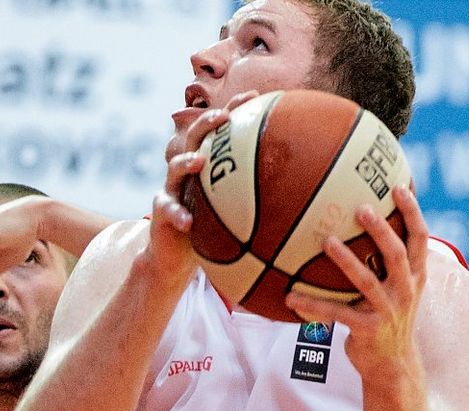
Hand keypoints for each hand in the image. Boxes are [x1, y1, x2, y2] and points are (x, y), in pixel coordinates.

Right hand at [148, 91, 259, 284]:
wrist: (177, 256)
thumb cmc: (212, 231)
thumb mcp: (237, 212)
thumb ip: (262, 198)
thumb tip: (308, 191)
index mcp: (209, 165)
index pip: (221, 131)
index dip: (234, 110)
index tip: (254, 96)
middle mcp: (189, 171)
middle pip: (195, 138)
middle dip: (207, 123)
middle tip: (223, 117)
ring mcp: (172, 189)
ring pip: (174, 167)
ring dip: (186, 162)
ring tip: (199, 162)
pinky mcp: (161, 211)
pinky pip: (167, 209)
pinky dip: (177, 214)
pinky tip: (188, 222)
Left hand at [285, 186, 428, 378]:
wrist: (392, 365)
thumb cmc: (388, 317)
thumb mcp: (399, 289)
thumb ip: (390, 262)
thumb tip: (367, 224)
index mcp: (415, 276)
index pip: (420, 238)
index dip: (412, 212)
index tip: (397, 187)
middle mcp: (406, 291)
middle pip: (396, 254)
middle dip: (380, 230)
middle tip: (360, 208)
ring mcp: (387, 311)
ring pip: (366, 281)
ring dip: (345, 260)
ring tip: (326, 241)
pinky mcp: (367, 329)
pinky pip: (335, 313)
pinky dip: (311, 304)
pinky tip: (289, 297)